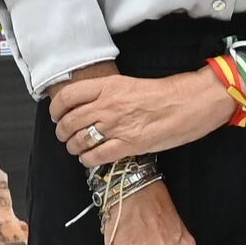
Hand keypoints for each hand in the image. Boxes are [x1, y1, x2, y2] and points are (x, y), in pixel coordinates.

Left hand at [52, 63, 236, 168]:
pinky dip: (88, 160)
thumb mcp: (128, 84)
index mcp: (107, 86)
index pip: (68, 96)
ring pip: (80, 141)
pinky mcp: (128, 145)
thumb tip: (86, 104)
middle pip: (69, 122)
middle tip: (65, 135)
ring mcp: (117, 126)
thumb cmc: (163, 93)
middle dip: (63, 132)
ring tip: (77, 148)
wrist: (189, 103)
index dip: (56, 108)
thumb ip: (106, 93)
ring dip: (74, 147)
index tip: (56, 114)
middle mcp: (108, 106)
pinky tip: (89, 159)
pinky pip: (97, 156)